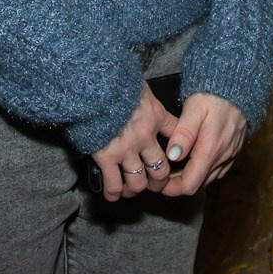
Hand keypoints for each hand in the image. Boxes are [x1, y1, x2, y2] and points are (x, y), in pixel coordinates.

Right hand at [89, 81, 180, 201]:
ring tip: (131, 190)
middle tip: (153, 183)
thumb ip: (143, 95)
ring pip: (138, 182)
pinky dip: (114, 192)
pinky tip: (113, 194)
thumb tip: (140, 93)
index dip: (178, 149)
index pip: (176, 136)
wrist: (95, 84)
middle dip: (157, 180)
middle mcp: (145, 137)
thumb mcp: (138, 83)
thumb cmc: (114, 79)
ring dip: (135, 188)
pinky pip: (113, 184)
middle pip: (160, 170)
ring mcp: (126, 150)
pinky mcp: (106, 157)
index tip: (174, 156)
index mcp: (155, 116)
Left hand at [156, 92, 245, 196]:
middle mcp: (222, 158)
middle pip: (197, 184)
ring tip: (173, 166)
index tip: (158, 182)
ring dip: (191, 176)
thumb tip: (172, 156)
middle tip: (161, 172)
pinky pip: (217, 170)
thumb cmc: (213, 95)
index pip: (189, 185)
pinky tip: (193, 158)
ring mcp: (229, 156)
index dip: (171, 189)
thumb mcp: (194, 109)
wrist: (238, 86)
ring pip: (207, 178)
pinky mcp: (234, 151)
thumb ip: (183, 133)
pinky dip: (203, 170)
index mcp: (209, 151)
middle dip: (178, 183)